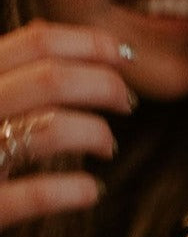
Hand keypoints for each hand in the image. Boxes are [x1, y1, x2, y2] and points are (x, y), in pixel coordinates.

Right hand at [0, 20, 135, 228]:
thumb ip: (11, 76)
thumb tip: (73, 49)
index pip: (36, 40)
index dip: (91, 44)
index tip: (124, 55)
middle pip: (52, 78)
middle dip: (106, 86)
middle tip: (126, 103)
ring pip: (50, 128)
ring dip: (95, 133)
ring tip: (107, 146)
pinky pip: (32, 195)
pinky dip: (73, 190)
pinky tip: (90, 191)